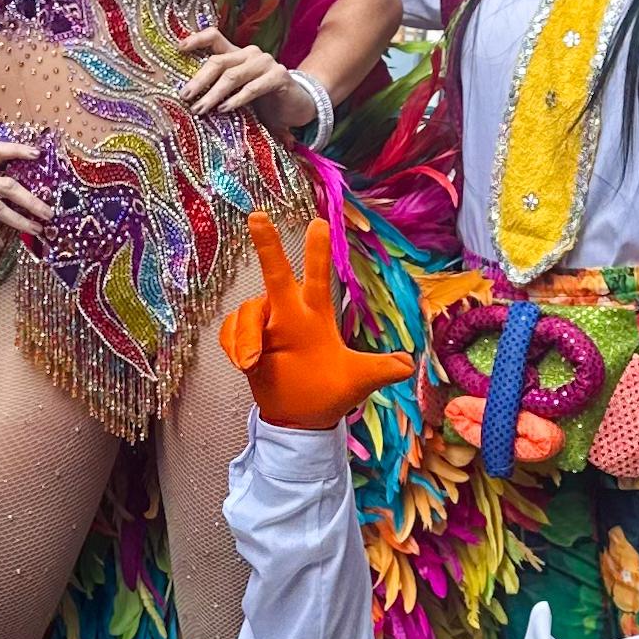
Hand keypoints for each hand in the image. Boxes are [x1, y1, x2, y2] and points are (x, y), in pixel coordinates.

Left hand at [179, 28, 307, 123]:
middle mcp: (250, 54)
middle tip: (185, 96)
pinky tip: (225, 109)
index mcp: (237, 54)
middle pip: (218, 61)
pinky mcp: (279, 76)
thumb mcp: (238, 93)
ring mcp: (265, 63)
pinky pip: (252, 88)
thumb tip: (187, 98)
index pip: (214, 37)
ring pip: (232, 75)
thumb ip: (219, 89)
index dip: (196, 40)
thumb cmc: (263, 101)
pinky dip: (237, 99)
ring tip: (200, 109)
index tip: (179, 49)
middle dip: (199, 80)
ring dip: (214, 93)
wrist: (298, 106)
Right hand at [218, 212, 412, 429]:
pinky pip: (230, 332)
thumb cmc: (330, 393)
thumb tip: (408, 364)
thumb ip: (381, 369)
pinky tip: (244, 365)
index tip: (319, 223)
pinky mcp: (244, 343)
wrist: (300, 421)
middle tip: (258, 217)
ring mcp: (264, 328)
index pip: (317, 278)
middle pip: (276, 276)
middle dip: (268, 247)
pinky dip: (233, 345)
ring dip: (246, 337)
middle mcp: (288, 315)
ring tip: (250, 363)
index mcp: (315, 316)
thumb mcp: (358, 381)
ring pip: (247, 313)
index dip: (317, 252)